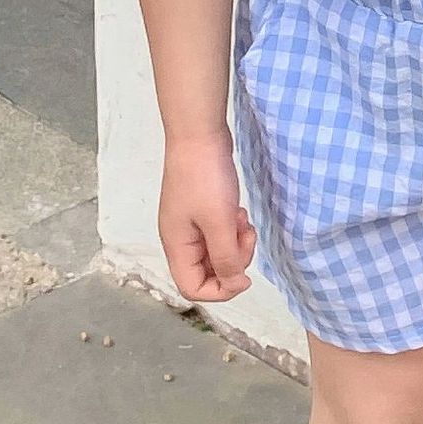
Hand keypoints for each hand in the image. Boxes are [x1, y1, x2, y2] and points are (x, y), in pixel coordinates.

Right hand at [159, 132, 256, 303]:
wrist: (200, 133)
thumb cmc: (206, 177)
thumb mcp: (219, 222)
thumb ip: (226, 257)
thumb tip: (234, 284)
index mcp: (176, 246)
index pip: (192, 288)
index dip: (220, 290)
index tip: (246, 275)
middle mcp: (180, 238)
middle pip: (206, 271)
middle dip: (232, 261)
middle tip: (246, 236)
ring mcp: (190, 221)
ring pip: (215, 250)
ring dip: (234, 242)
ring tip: (243, 221)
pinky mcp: (202, 207)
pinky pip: (218, 231)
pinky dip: (232, 227)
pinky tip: (239, 211)